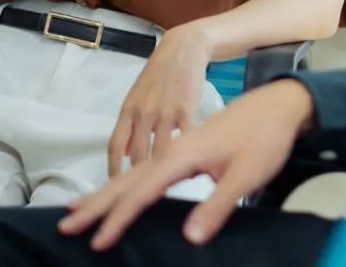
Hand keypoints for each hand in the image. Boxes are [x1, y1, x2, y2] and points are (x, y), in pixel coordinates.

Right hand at [60, 78, 315, 249]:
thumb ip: (219, 205)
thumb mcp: (248, 174)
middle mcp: (175, 149)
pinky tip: (123, 191)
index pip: (144, 191)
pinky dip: (128, 181)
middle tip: (65, 225)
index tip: (96, 241)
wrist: (281, 103)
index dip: (120, 217)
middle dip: (97, 203)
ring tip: (78, 210)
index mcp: (184, 154)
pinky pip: (149, 168)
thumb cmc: (266, 138)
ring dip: (106, 192)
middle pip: (129, 179)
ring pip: (135, 172)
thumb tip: (188, 237)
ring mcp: (180, 146)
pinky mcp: (189, 147)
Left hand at [107, 23, 211, 176]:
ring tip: (166, 185)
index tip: (114, 190)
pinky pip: (185, 137)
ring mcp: (166, 111)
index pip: (115, 146)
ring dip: (162, 170)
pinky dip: (185, 152)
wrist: (185, 47)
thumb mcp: (139, 94)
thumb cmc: (161, 72)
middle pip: (138, 155)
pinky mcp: (188, 108)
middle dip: (139, 179)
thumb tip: (127, 154)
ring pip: (161, 151)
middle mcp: (144, 112)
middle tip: (144, 194)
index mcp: (129, 109)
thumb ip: (132, 123)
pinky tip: (188, 162)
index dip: (112, 171)